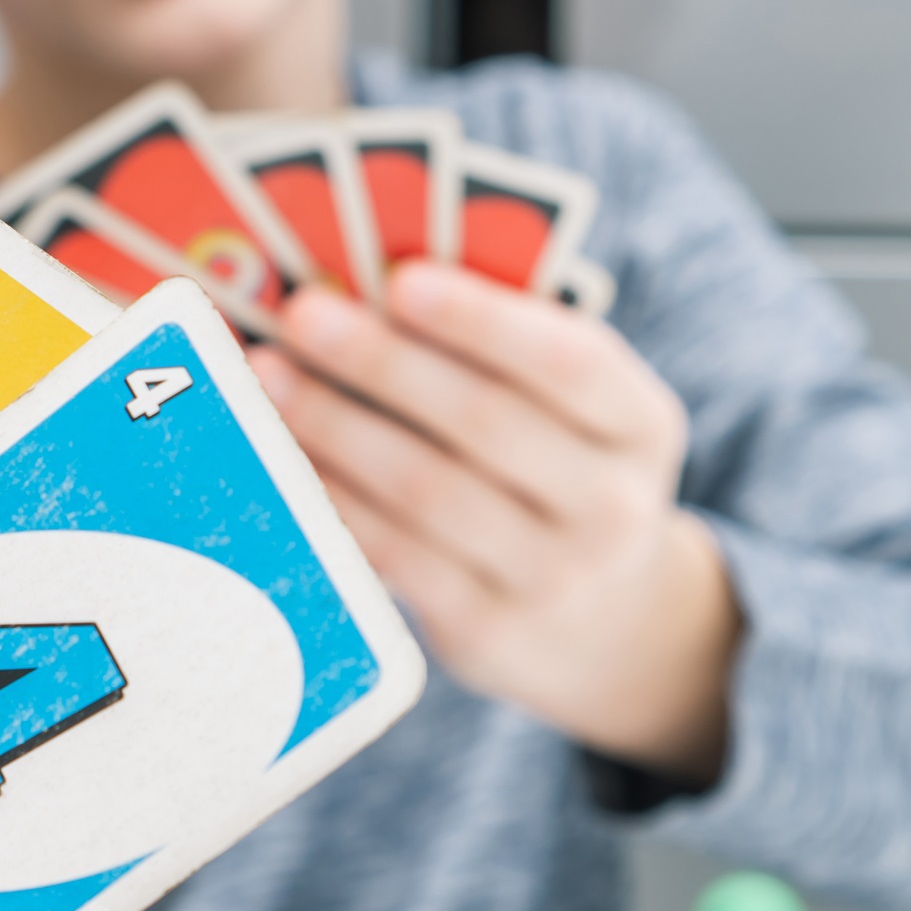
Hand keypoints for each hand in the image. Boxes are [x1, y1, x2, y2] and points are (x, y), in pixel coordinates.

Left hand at [247, 263, 738, 780]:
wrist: (608, 628)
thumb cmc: (556, 475)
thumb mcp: (570, 417)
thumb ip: (497, 355)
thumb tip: (363, 287)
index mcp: (639, 424)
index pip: (570, 359)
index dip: (484, 320)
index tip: (401, 279)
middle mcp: (612, 504)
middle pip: (485, 422)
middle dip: (382, 362)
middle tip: (302, 314)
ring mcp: (553, 577)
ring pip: (427, 490)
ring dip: (337, 426)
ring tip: (271, 377)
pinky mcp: (486, 631)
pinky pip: (394, 554)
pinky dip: (333, 497)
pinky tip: (285, 454)